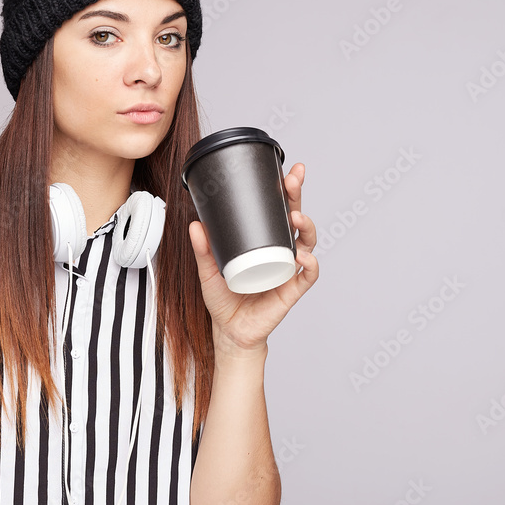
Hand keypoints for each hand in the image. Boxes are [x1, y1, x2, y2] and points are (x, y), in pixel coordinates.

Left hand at [188, 162, 318, 358]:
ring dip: (306, 227)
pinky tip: (301, 257)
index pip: (278, 211)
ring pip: (307, 243)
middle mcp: (281, 252)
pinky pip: (307, 276)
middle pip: (295, 220)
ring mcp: (289, 270)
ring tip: (295, 217)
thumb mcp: (208, 270)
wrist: (229, 331)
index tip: (288, 172)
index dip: (286, 192)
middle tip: (292, 181)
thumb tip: (195, 224)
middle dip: (297, 198)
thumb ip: (203, 249)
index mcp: (265, 242)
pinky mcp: (292, 291)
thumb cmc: (224, 299)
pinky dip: (309, 264)